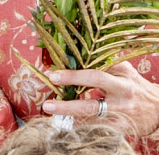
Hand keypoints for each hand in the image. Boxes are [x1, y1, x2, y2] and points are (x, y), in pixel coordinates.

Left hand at [42, 62, 158, 135]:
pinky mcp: (123, 128)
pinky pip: (99, 128)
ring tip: (50, 112)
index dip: (72, 76)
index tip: (53, 76)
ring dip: (70, 114)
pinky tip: (68, 124)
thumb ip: (102, 63)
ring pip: (93, 115)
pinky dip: (83, 126)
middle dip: (68, 99)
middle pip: (92, 96)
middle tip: (48, 102)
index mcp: (120, 76)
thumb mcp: (122, 69)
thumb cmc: (134, 84)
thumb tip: (74, 54)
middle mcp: (121, 94)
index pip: (93, 74)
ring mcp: (122, 113)